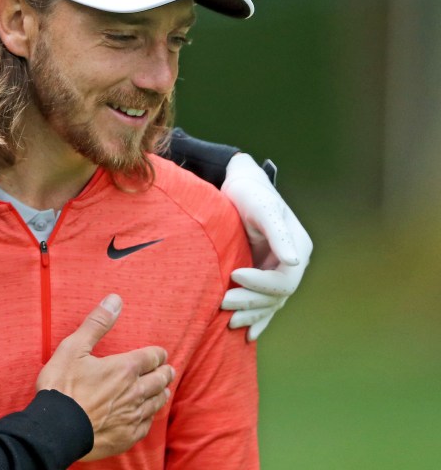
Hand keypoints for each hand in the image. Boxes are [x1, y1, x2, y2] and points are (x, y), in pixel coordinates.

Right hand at [36, 294, 173, 460]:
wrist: (57, 429)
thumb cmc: (62, 386)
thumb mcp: (74, 347)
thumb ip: (97, 323)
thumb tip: (115, 300)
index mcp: (124, 369)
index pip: (151, 357)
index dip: (157, 354)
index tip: (161, 353)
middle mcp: (134, 392)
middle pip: (159, 380)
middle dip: (165, 373)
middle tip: (169, 370)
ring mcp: (132, 416)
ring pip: (156, 403)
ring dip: (161, 394)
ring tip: (163, 391)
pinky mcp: (126, 436)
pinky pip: (146, 425)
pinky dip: (149, 417)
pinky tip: (147, 416)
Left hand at [220, 153, 312, 340]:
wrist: (240, 187)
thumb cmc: (250, 194)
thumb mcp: (263, 209)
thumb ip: (278, 234)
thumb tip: (295, 261)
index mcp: (298, 247)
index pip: (284, 280)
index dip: (260, 283)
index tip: (233, 274)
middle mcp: (293, 263)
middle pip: (276, 296)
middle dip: (250, 302)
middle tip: (222, 302)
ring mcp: (279, 271)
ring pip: (270, 304)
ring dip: (251, 315)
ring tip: (229, 323)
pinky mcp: (265, 275)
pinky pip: (265, 304)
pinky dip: (258, 319)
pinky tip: (248, 334)